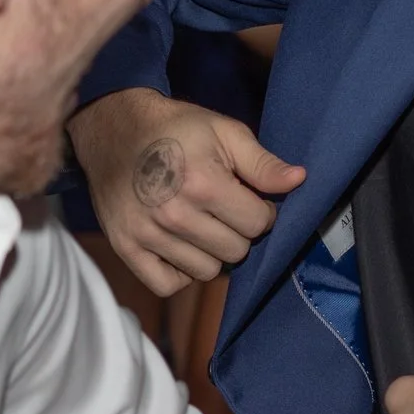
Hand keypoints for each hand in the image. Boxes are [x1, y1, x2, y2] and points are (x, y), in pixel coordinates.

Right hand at [66, 87, 305, 293]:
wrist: (114, 128)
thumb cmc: (175, 128)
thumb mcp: (223, 131)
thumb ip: (262, 161)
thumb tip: (299, 181)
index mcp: (203, 183)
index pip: (258, 223)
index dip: (261, 211)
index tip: (247, 198)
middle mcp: (175, 214)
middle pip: (236, 251)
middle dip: (238, 231)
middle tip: (223, 210)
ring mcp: (147, 234)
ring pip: (206, 272)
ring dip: (211, 253)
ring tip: (201, 226)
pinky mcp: (125, 247)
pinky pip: (167, 285)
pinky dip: (180, 273)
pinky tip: (181, 248)